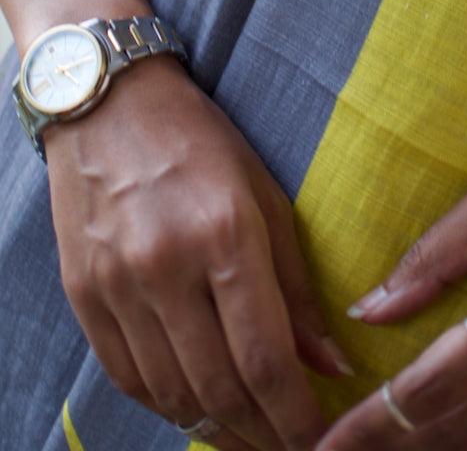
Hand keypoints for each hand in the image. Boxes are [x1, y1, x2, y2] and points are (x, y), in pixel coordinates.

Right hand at [46, 55, 349, 449]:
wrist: (107, 102)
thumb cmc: (199, 139)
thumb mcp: (263, 194)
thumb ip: (296, 284)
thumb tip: (330, 363)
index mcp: (225, 234)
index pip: (266, 358)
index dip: (296, 416)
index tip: (322, 440)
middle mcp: (167, 266)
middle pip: (220, 389)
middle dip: (264, 433)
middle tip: (292, 447)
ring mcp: (118, 284)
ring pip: (173, 394)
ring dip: (218, 429)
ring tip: (252, 435)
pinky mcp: (84, 295)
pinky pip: (127, 378)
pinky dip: (167, 404)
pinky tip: (197, 408)